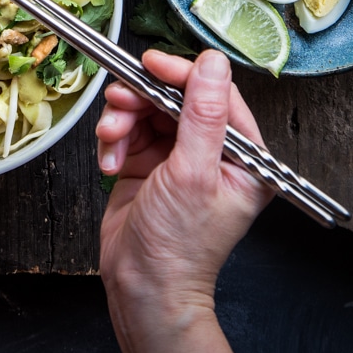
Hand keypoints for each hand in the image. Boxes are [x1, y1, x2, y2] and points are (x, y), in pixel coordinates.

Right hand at [96, 49, 272, 352]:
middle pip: (174, 97)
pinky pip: (127, 129)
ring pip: (146, 109)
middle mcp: (212, 151)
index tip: (152, 64)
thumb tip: (212, 64)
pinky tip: (110, 163)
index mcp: (242, 155)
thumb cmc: (179, 247)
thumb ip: (202, 115)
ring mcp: (177, 156)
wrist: (142, 288)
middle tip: (120, 101)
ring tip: (111, 139)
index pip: (215, 93)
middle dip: (142, 98)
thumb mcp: (193, 174)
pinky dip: (113, 140)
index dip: (181, 73)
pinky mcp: (147, 162)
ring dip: (122, 119)